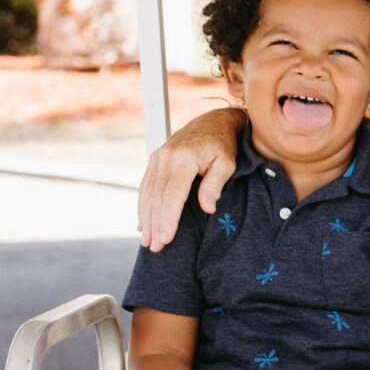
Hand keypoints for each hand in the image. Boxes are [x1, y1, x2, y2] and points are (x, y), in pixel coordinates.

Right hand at [139, 110, 241, 251]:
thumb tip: (208, 208)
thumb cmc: (223, 145)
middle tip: (154, 247)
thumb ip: (214, 185)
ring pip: (147, 193)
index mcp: (184, 158)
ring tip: (146, 240)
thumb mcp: (227, 164)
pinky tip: (142, 223)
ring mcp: (158, 157)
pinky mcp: (155, 159)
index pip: (172, 195)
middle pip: (156, 197)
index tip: (165, 239)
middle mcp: (166, 157)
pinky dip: (143, 205)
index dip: (168, 219)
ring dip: (146, 218)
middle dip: (154, 224)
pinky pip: (146, 186)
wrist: (213, 122)